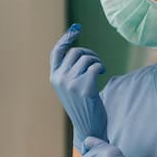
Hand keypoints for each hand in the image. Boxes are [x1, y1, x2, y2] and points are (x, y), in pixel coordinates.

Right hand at [49, 24, 107, 151]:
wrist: (88, 127)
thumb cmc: (82, 105)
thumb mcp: (70, 87)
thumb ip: (69, 70)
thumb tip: (78, 49)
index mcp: (54, 77)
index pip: (57, 52)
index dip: (66, 38)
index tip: (77, 28)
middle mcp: (60, 79)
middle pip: (76, 52)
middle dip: (89, 53)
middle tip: (96, 63)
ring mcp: (71, 83)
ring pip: (86, 58)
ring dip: (96, 61)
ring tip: (100, 70)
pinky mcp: (85, 87)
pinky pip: (95, 66)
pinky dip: (101, 67)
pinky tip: (102, 73)